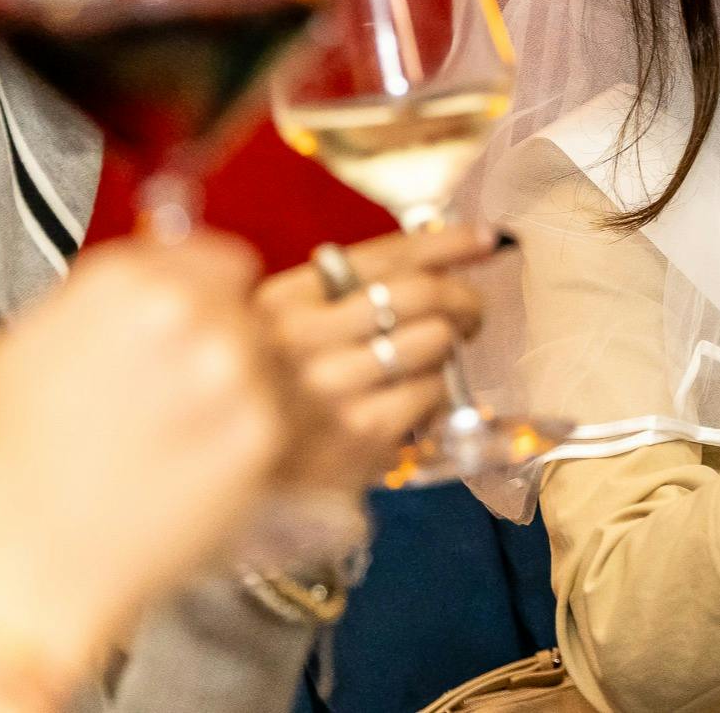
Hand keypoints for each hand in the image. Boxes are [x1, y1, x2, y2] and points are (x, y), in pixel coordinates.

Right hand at [0, 233, 285, 685]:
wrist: (22, 565)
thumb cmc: (7, 466)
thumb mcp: (23, 346)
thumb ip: (98, 299)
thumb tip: (147, 273)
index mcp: (130, 280)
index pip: (217, 257)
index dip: (205, 292)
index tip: (193, 320)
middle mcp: (191, 313)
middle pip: (246, 308)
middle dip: (220, 341)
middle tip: (178, 389)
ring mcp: (235, 373)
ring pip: (267, 360)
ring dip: (239, 387)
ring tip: (182, 436)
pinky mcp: (262, 435)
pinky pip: (274, 417)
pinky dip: (247, 438)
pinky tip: (195, 466)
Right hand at [255, 224, 494, 493]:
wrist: (235, 482)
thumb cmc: (270, 397)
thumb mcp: (279, 331)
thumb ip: (337, 295)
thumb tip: (431, 259)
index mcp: (283, 300)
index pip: (381, 256)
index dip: (444, 243)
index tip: (484, 238)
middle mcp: (304, 338)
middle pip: (419, 292)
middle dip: (463, 296)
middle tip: (470, 309)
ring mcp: (332, 387)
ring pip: (433, 338)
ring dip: (452, 343)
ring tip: (443, 353)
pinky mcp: (359, 434)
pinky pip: (431, 392)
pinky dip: (440, 390)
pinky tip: (423, 396)